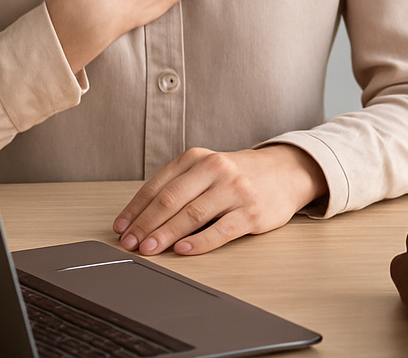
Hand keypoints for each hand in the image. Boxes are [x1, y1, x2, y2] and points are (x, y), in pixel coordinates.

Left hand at [113, 144, 325, 255]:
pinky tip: (183, 249)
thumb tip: (141, 219)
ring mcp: (235, 190)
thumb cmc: (238, 175)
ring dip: (166, 235)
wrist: (285, 172)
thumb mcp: (207, 169)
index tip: (121, 229)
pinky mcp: (252, 212)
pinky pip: (221, 229)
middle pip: (171, 200)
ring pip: (193, 214)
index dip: (136, 210)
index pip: (158, 186)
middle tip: (130, 244)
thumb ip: (179, 186)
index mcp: (198, 158)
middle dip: (146, 225)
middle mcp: (216, 169)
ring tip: (149, 250)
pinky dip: (199, 241)